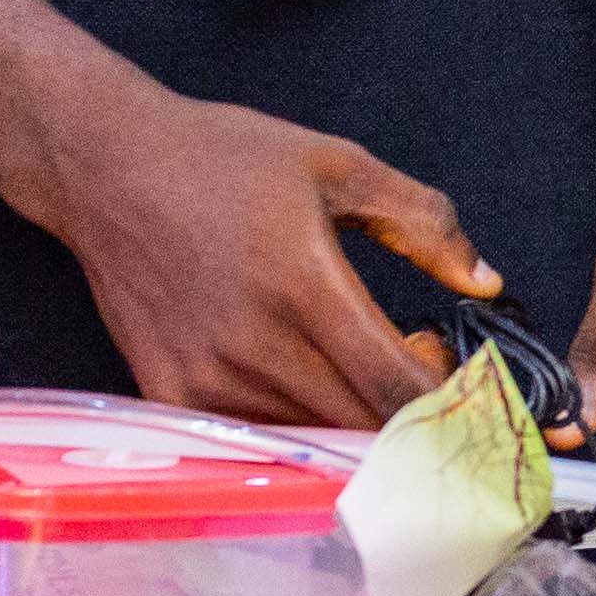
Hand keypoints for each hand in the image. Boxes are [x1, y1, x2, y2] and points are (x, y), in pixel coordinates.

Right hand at [27, 83, 491, 428]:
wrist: (108, 168)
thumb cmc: (225, 159)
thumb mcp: (339, 167)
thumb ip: (424, 223)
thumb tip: (487, 283)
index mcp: (304, 287)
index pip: (395, 387)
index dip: (442, 398)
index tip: (456, 369)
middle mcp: (253, 347)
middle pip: (360, 424)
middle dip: (406, 407)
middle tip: (412, 356)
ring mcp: (205, 381)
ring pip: (311, 435)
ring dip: (351, 414)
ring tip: (354, 354)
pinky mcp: (169, 395)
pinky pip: (255, 433)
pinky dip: (293, 418)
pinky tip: (300, 371)